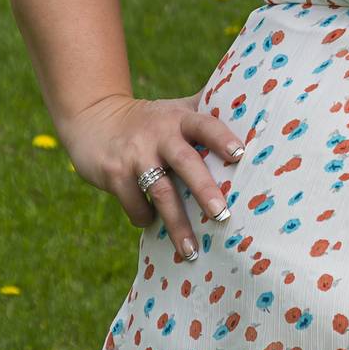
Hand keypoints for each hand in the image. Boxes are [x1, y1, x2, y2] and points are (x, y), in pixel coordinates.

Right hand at [56, 89, 246, 260]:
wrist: (94, 119)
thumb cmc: (151, 120)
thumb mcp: (176, 109)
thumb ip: (207, 108)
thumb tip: (254, 99)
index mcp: (180, 119)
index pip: (205, 125)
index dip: (222, 138)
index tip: (240, 154)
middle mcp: (159, 134)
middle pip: (186, 162)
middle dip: (204, 189)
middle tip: (223, 214)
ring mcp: (135, 154)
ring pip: (160, 192)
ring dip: (177, 224)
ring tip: (191, 251)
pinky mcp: (114, 173)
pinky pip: (134, 203)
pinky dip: (144, 218)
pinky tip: (152, 224)